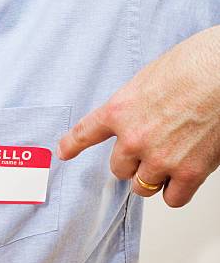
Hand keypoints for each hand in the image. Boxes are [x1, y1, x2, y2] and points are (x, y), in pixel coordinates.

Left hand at [58, 26, 219, 206]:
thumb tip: (139, 118)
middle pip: (119, 169)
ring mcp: (159, 159)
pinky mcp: (188, 173)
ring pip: (143, 187)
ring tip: (173, 158)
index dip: (72, 144)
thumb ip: (136, 104)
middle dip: (133, 162)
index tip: (64, 152)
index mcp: (120, 110)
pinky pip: (172, 199)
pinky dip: (177, 192)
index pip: (86, 132)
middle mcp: (134, 139)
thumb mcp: (151, 77)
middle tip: (154, 148)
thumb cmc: (196, 63)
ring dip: (154, 178)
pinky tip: (186, 176)